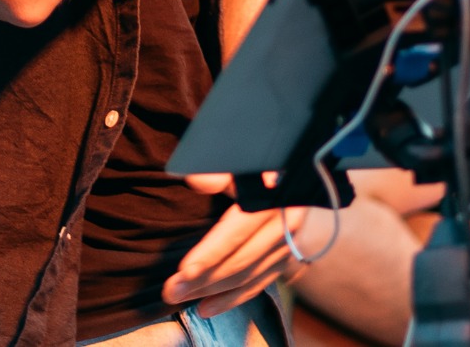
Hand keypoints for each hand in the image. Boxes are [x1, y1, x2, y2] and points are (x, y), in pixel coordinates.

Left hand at [163, 174, 320, 317]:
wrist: (298, 172)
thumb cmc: (262, 166)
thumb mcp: (243, 161)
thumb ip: (219, 171)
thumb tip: (196, 180)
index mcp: (274, 199)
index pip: (237, 233)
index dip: (210, 254)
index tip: (183, 270)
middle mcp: (285, 227)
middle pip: (240, 261)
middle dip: (203, 280)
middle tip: (170, 292)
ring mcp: (288, 247)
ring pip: (247, 277)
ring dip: (213, 293)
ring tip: (181, 299)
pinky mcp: (286, 260)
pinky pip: (258, 285)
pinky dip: (232, 299)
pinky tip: (206, 308)